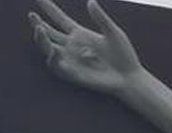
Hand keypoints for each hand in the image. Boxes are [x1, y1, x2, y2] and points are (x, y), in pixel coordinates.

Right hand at [28, 0, 142, 94]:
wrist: (130, 77)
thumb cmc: (125, 56)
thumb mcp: (114, 34)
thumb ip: (101, 19)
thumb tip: (90, 1)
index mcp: (80, 35)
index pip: (60, 19)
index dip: (49, 9)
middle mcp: (72, 46)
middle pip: (48, 33)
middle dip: (38, 24)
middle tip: (32, 15)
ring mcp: (71, 59)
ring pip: (48, 48)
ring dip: (41, 40)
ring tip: (39, 28)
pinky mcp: (73, 73)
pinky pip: (57, 66)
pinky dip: (53, 58)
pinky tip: (53, 50)